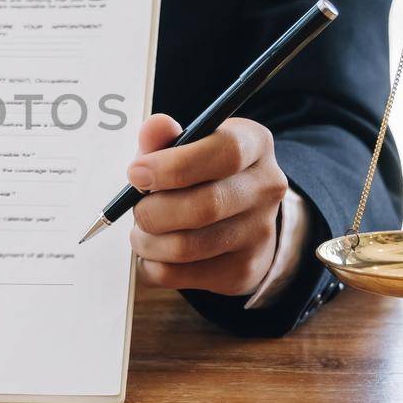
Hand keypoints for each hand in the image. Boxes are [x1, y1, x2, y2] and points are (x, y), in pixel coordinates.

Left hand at [127, 114, 287, 295]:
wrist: (242, 219)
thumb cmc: (203, 173)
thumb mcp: (188, 146)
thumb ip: (166, 138)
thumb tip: (154, 128)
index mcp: (254, 145)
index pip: (225, 152)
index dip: (174, 165)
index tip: (135, 173)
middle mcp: (266, 188)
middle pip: (204, 207)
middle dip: (153, 211)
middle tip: (136, 209)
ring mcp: (259, 233)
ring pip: (187, 247)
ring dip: (148, 241)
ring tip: (142, 232)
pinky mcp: (242, 270)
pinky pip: (179, 275)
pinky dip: (153, 264)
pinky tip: (154, 252)